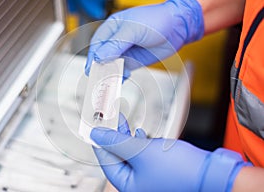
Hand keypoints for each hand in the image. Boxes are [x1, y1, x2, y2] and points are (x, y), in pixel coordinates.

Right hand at [85, 0, 203, 77]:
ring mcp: (125, 51)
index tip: (92, 68)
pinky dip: (120, 76)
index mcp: (112, 28)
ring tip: (111, 81)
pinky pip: (122, 71)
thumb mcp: (134, 30)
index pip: (97, 44)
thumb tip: (100, 56)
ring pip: (112, 65)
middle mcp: (116, 40)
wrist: (177, 27)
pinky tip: (120, 79)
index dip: (93, 57)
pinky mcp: (133, 61)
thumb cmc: (157, 20)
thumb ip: (116, 44)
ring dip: (110, 74)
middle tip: (100, 78)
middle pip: (102, 56)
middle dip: (101, 68)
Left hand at [91, 115, 249, 191]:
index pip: (106, 160)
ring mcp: (147, 176)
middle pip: (117, 156)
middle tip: (109, 119)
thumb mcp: (142, 151)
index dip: (100, 141)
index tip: (95, 125)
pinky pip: (141, 154)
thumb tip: (97, 135)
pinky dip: (139, 142)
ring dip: (126, 137)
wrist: (209, 173)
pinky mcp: (157, 168)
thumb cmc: (180, 170)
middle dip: (114, 136)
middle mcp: (136, 183)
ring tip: (123, 122)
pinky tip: (139, 134)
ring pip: (129, 153)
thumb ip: (116, 142)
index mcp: (128, 185)